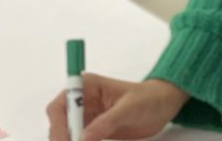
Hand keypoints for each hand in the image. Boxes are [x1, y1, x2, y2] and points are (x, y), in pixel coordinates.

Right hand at [46, 73, 189, 140]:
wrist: (163, 106)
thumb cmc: (148, 99)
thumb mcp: (129, 108)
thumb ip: (106, 122)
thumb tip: (83, 138)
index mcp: (86, 86)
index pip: (59, 106)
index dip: (59, 126)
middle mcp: (81, 101)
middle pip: (59, 124)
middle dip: (63, 138)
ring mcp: (87, 117)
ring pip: (67, 135)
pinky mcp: (94, 131)